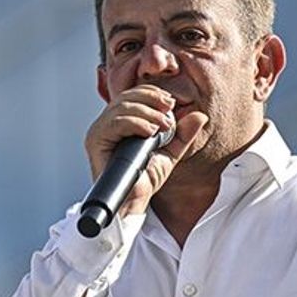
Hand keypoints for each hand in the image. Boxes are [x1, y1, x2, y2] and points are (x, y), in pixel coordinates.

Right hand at [84, 85, 208, 218]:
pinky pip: (114, 123)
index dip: (152, 93)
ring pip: (121, 107)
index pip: (134, 96)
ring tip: (163, 125)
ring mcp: (100, 131)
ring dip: (146, 111)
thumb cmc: (145, 180)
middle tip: (169, 108)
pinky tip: (150, 131)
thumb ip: (183, 134)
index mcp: (121, 122)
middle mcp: (108, 124)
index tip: (171, 102)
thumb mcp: (170, 152)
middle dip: (150, 99)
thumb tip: (200, 115)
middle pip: (126, 97)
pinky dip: (134, 123)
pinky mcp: (96, 141)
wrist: (134, 203)